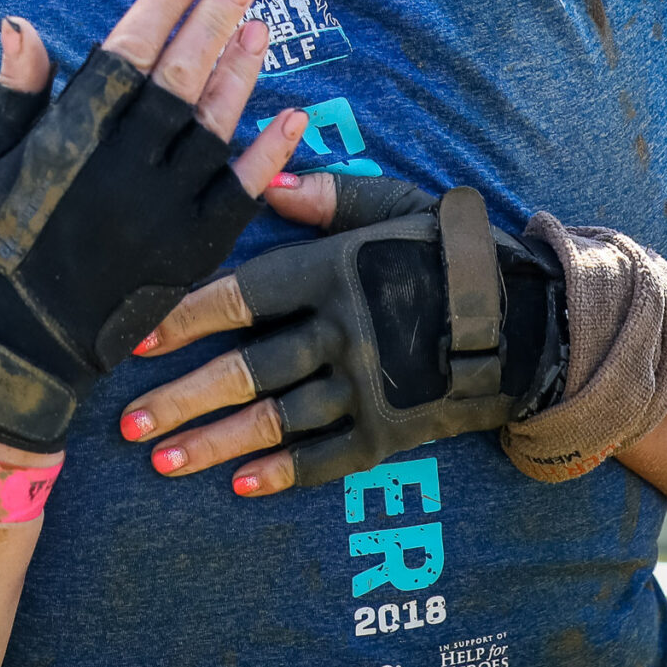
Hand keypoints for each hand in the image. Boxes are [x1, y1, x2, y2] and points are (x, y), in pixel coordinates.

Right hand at [0, 0, 308, 451]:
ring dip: (240, 72)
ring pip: (213, 125)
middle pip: (179, 77)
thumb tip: (21, 24)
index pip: (127, 54)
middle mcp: (122, 168)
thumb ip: (17, 94)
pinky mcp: (193, 249)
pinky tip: (292, 116)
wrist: (24, 342)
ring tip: (259, 28)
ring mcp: (163, 210)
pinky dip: (267, 152)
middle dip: (212, 22)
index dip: (161, 7)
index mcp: (71, 140)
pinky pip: (239, 190)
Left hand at [117, 172, 564, 493]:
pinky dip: (284, 473)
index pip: (242, 296)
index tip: (135, 337)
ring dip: (216, 444)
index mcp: (335, 272)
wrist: (537, 321)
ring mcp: (370, 388)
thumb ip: (330, 198)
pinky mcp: (395, 432)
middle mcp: (346, 332)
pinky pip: (329, 458)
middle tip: (129, 424)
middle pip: (247, 369)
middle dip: (182, 399)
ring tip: (161, 461)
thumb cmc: (451, 252)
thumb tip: (265, 180)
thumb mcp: (397, 206)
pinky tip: (240, 485)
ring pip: (278, 420)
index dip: (185, 317)